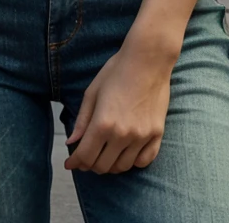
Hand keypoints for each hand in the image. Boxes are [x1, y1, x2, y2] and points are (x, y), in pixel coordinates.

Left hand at [64, 29, 176, 174]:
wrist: (148, 60)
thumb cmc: (116, 71)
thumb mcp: (92, 92)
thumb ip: (82, 120)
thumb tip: (71, 142)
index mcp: (103, 123)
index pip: (85, 156)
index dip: (75, 162)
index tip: (70, 163)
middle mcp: (122, 134)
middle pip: (102, 166)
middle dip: (90, 164)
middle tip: (87, 156)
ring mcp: (142, 136)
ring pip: (122, 167)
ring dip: (110, 165)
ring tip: (105, 154)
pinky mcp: (157, 134)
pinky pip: (143, 161)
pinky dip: (132, 162)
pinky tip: (125, 153)